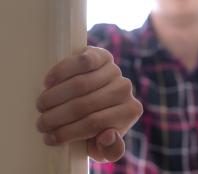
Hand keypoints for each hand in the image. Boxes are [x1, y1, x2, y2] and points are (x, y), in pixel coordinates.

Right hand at [36, 46, 142, 161]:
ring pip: (80, 85)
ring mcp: (114, 70)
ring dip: (54, 96)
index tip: (50, 139)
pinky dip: (61, 71)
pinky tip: (48, 82)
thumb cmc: (98, 125)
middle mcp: (125, 89)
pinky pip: (81, 62)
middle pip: (84, 104)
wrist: (96, 97)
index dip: (68, 133)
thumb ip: (111, 150)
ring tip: (41, 106)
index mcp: (131, 111)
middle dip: (57, 116)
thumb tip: (108, 135)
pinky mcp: (102, 55)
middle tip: (41, 123)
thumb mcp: (104, 145)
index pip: (94, 124)